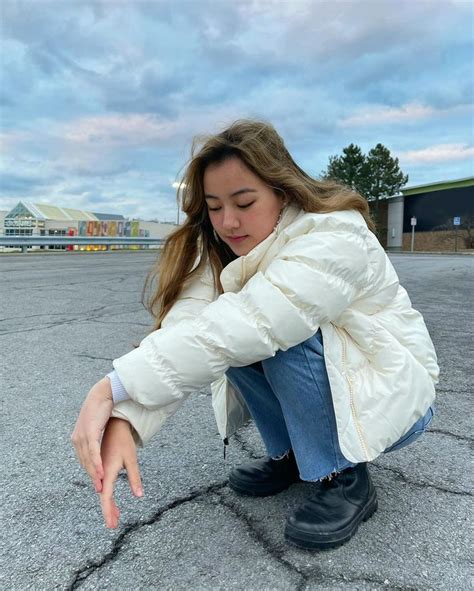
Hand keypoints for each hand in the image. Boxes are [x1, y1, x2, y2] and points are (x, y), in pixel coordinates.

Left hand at [71, 377, 113, 491]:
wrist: (102, 394)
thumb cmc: (101, 408)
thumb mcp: (96, 424)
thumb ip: (94, 434)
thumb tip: (97, 440)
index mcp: (78, 438)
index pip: (83, 459)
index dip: (90, 471)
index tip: (97, 482)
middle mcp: (77, 438)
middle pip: (84, 462)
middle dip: (92, 477)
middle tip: (99, 490)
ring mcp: (82, 436)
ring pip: (88, 460)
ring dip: (94, 474)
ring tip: (100, 485)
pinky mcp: (90, 433)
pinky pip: (93, 452)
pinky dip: (96, 464)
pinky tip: (101, 473)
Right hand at [99, 417, 142, 528]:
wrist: (114, 426)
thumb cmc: (124, 442)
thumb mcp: (132, 459)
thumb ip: (135, 478)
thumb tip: (139, 495)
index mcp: (108, 471)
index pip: (106, 497)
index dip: (108, 511)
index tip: (112, 525)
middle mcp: (101, 472)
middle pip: (103, 497)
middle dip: (108, 511)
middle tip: (114, 525)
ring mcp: (99, 470)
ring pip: (102, 492)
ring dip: (108, 504)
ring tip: (115, 516)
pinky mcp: (100, 468)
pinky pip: (102, 485)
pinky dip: (107, 496)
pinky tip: (112, 503)